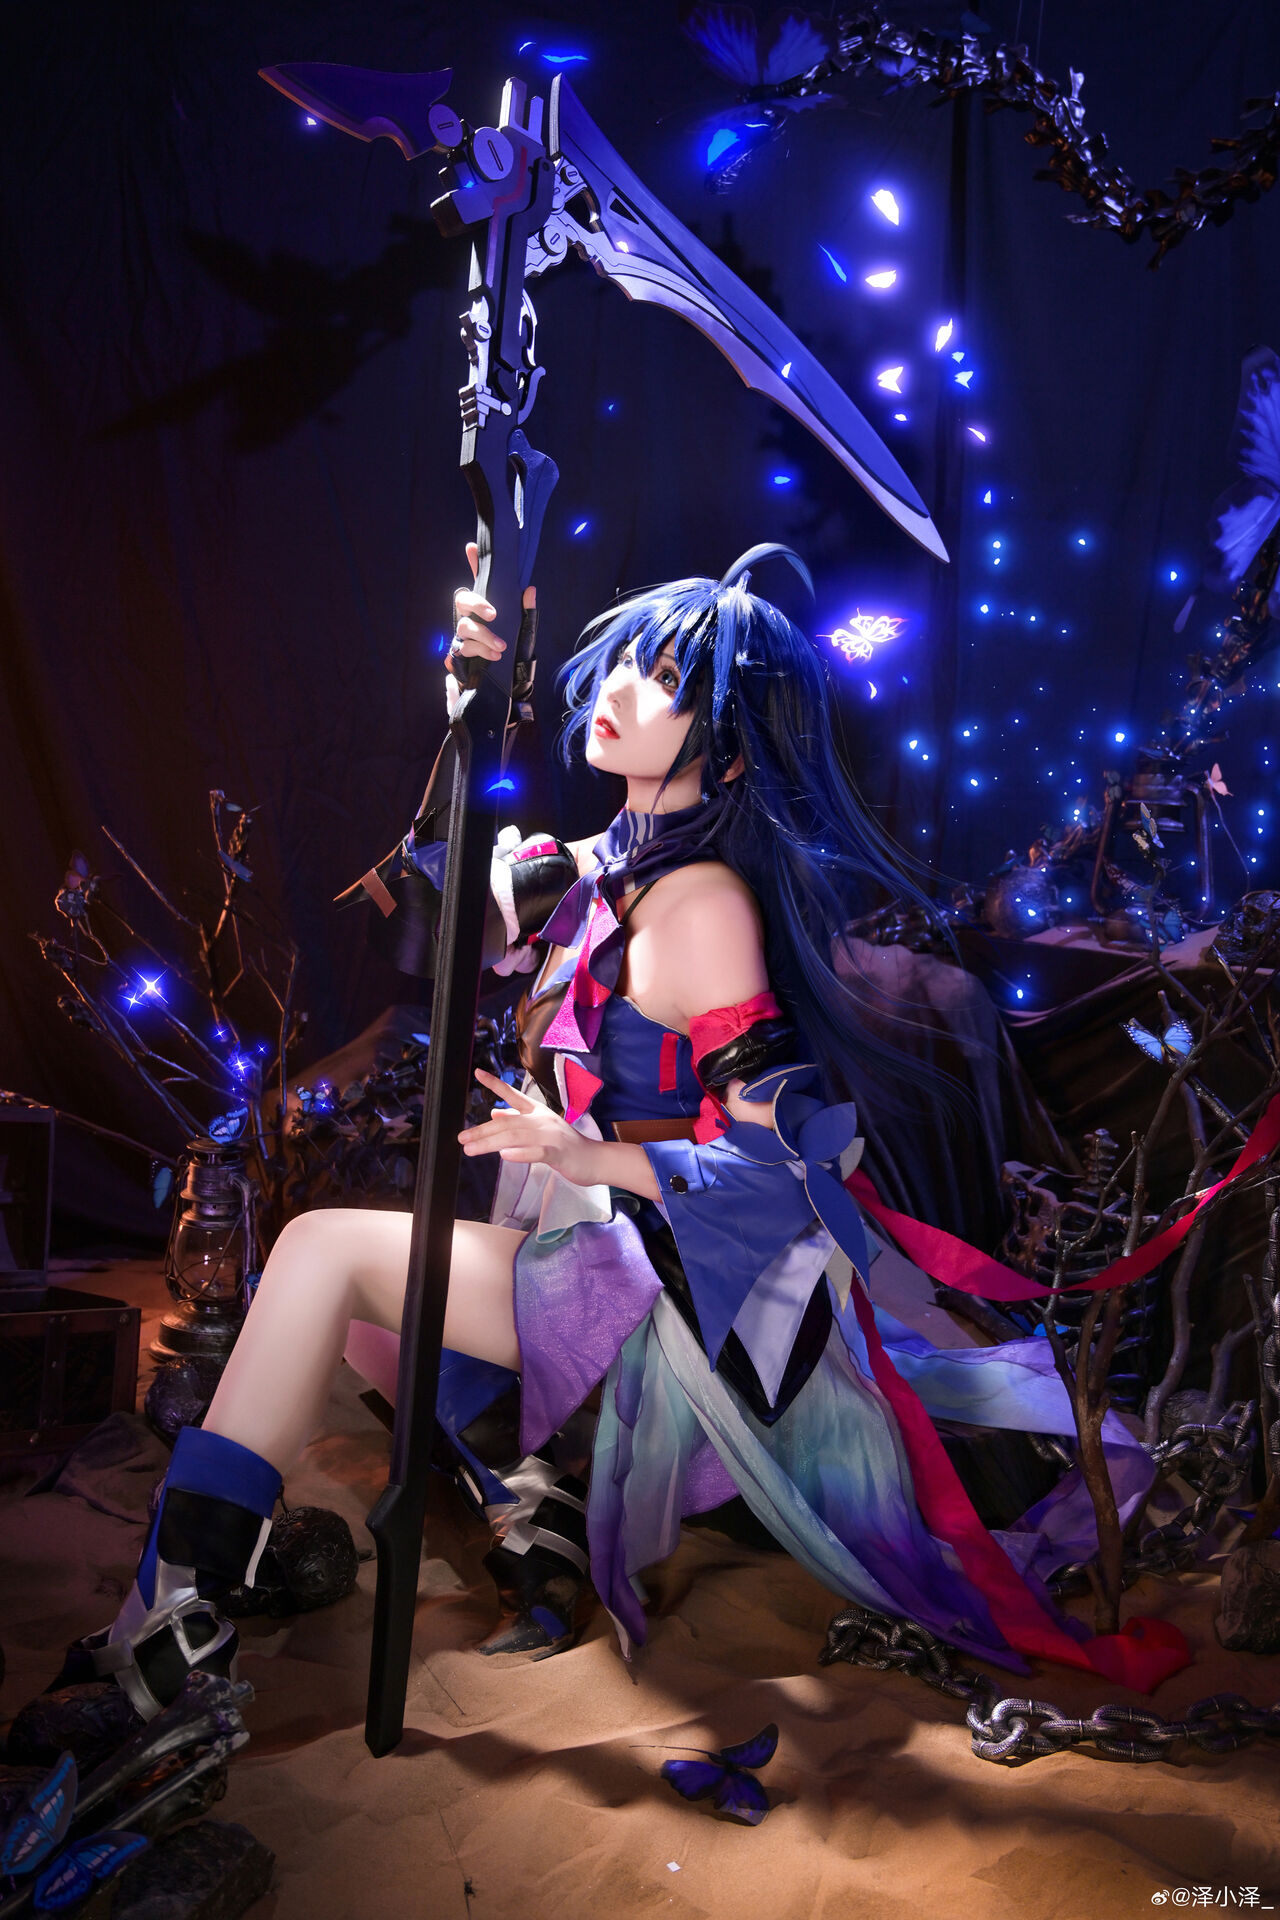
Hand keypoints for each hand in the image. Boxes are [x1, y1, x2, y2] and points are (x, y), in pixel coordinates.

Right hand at [450, 542, 535, 665]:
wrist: (512, 682)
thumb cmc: (517, 651)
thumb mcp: (526, 630)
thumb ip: (527, 611)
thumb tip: (530, 590)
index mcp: (487, 608)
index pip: (479, 582)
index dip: (473, 564)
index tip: (471, 548)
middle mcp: (472, 618)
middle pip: (462, 600)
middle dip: (476, 604)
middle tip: (494, 614)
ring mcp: (464, 636)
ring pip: (464, 627)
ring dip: (484, 635)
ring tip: (501, 646)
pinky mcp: (461, 654)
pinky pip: (464, 649)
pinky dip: (480, 651)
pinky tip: (494, 656)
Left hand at [459, 1070, 604, 1186]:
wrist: (593, 1159)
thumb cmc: (565, 1145)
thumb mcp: (540, 1128)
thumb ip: (518, 1119)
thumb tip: (494, 1112)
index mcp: (538, 1111)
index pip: (513, 1094)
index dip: (495, 1083)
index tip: (477, 1073)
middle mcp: (542, 1119)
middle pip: (508, 1122)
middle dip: (482, 1130)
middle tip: (462, 1137)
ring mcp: (551, 1135)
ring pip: (516, 1136)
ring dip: (491, 1143)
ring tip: (471, 1149)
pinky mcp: (557, 1152)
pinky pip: (536, 1151)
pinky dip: (519, 1153)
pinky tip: (504, 1156)